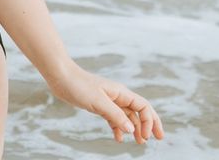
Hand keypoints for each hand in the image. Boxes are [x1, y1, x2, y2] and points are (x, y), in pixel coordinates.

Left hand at [48, 64, 163, 144]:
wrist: (60, 76)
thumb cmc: (78, 85)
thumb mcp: (98, 102)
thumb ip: (115, 116)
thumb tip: (131, 129)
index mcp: (121, 93)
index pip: (143, 107)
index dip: (149, 122)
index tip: (145, 136)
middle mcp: (118, 96)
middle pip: (140, 111)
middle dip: (149, 124)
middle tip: (158, 139)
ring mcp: (109, 100)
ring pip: (127, 116)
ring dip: (134, 128)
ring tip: (138, 142)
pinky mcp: (99, 104)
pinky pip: (113, 117)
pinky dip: (118, 127)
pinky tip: (118, 137)